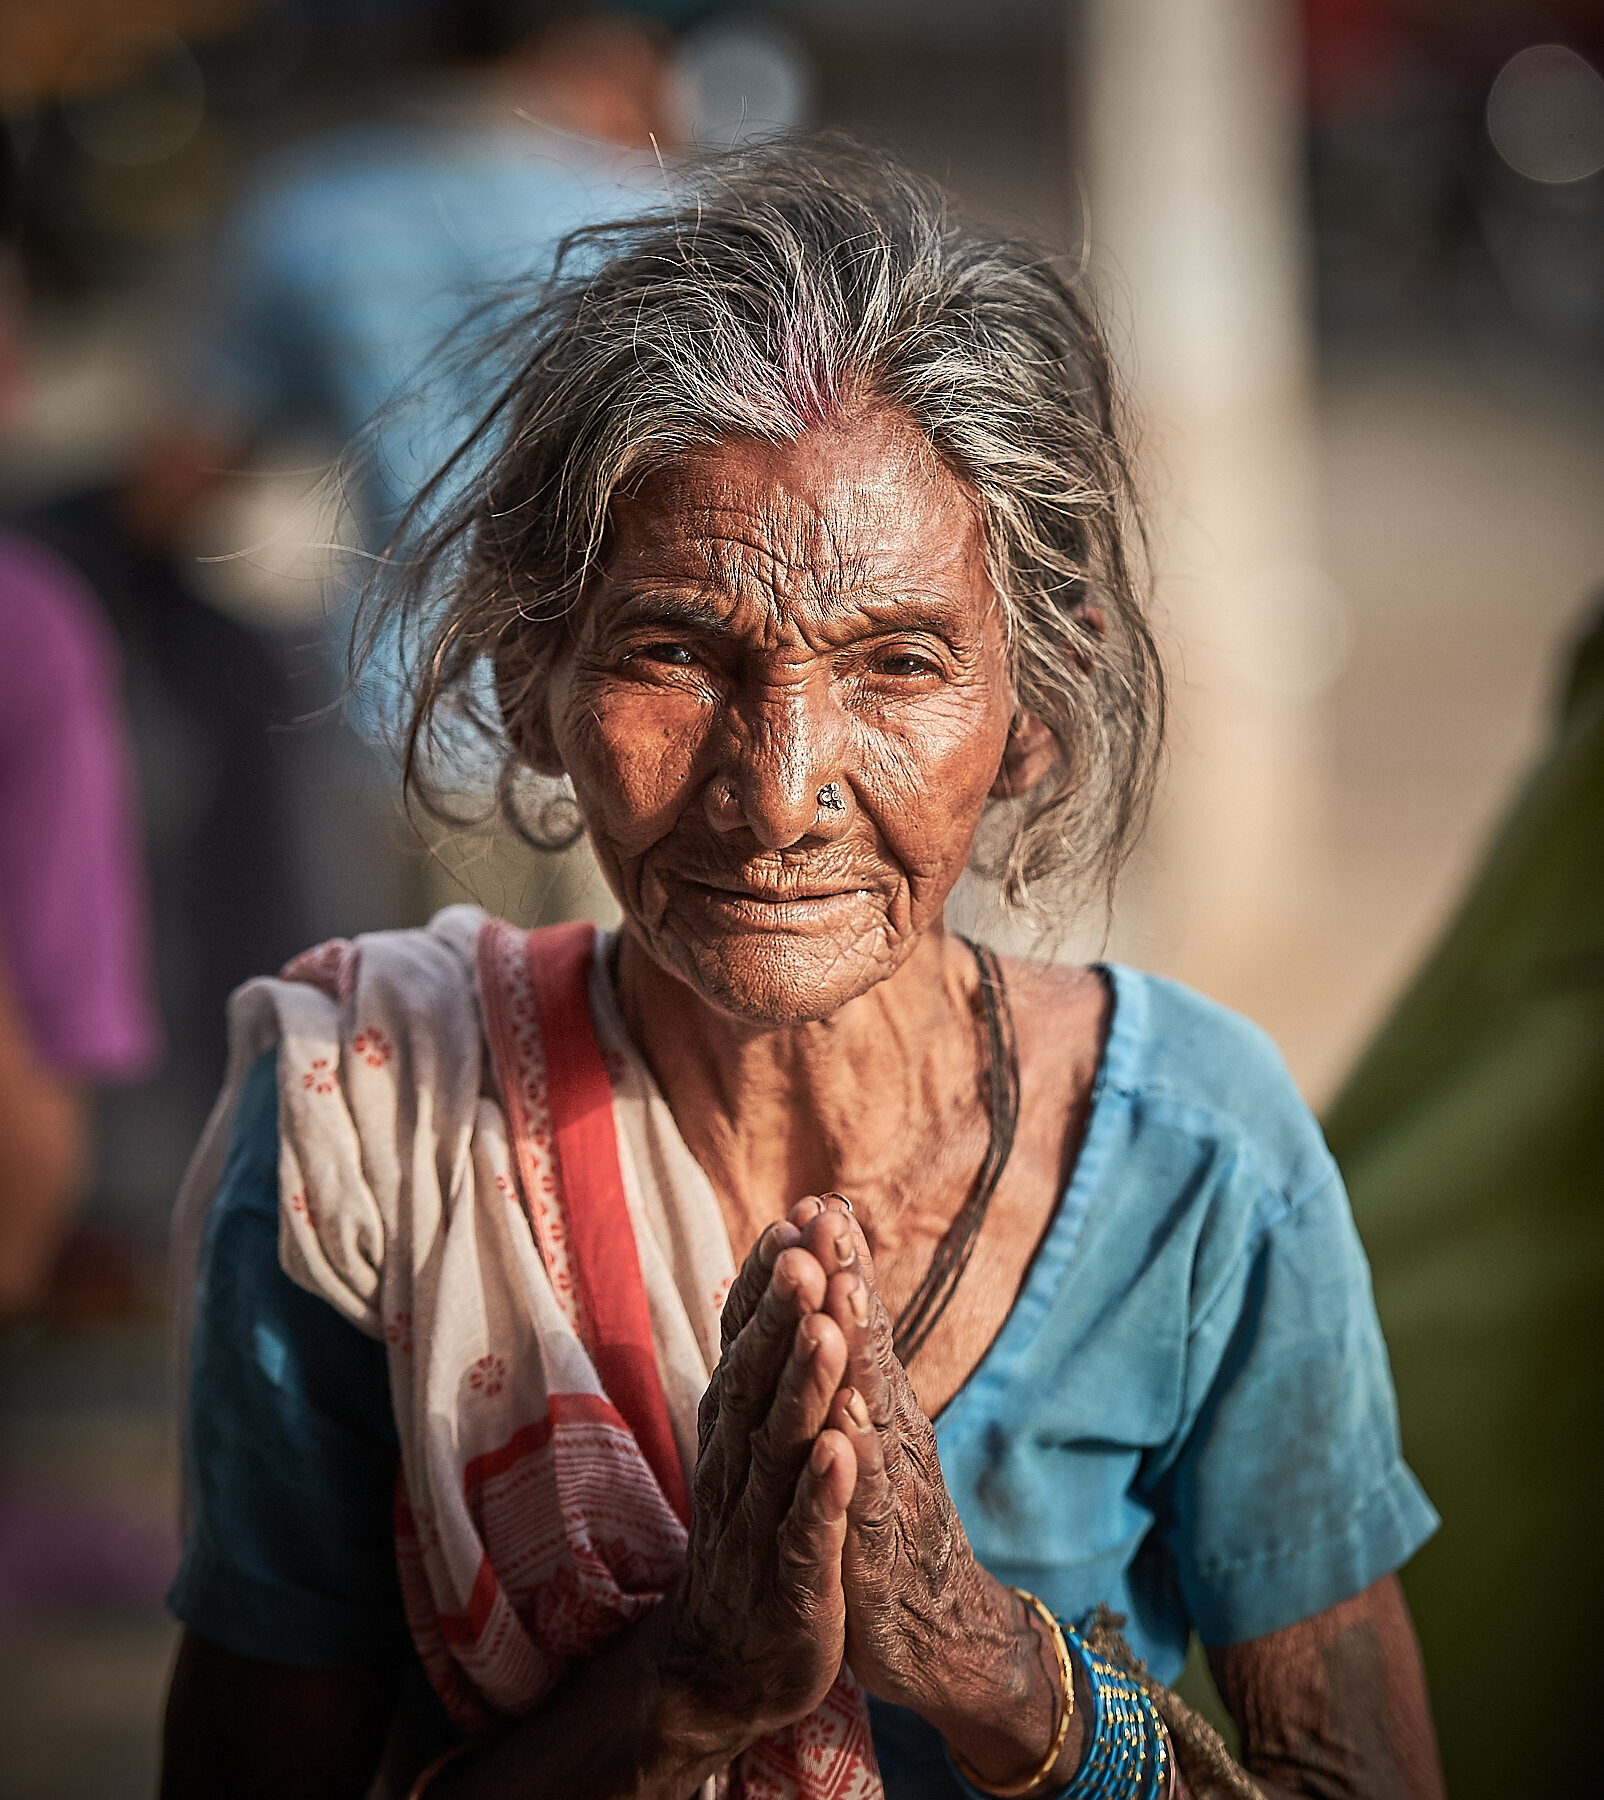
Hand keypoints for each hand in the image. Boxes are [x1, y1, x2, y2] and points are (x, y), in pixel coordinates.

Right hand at [658, 1227, 858, 1756]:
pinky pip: (808, 1531)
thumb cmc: (757, 1529)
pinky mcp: (793, 1583)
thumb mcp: (763, 1438)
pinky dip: (823, 1490)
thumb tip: (787, 1268)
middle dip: (783, 1312)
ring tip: (824, 1329)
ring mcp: (761, 1522)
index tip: (797, 1215)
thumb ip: (770, 1360)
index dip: (769, 1280)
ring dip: (802, 1385)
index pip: (749, 1338)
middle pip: (759, 1375)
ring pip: (782, 1444)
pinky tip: (842, 1451)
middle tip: (803, 1249)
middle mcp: (739, 1460)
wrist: (734, 1660)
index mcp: (737, 1422)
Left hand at [722, 1199, 1076, 1793]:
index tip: (818, 1198)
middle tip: (830, 1221)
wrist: (941, 1636)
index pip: (856, 1325)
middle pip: (868, 1351)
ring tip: (840, 1302)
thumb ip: (862, 1359)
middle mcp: (890, 1435)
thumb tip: (841, 1277)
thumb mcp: (875, 1432)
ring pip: (871, 1416)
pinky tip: (844, 1435)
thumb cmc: (891, 1518)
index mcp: (878, 1405)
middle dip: (848, 1285)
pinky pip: (867, 1509)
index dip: (839, 1264)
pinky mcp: (881, 1560)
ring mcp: (890, 1494)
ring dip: (856, 1357)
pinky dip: (855, 1470)